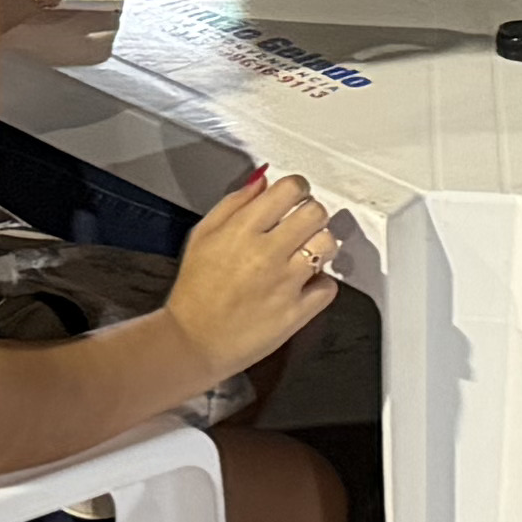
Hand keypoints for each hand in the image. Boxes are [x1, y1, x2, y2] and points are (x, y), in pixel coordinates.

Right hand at [163, 168, 342, 377]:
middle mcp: (267, 252)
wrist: (193, 341)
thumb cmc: (194, 290)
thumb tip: (262, 181)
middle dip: (312, 214)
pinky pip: (328, 287)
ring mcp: (285, 283)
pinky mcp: (296, 312)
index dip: (298, 188)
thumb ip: (234, 203)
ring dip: (320, 246)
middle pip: (315, 213)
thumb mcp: (202, 235)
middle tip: (302, 225)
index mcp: (243, 229)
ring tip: (306, 253)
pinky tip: (305, 284)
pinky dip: (321, 284)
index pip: (290, 189)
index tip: (296, 196)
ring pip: (327, 246)